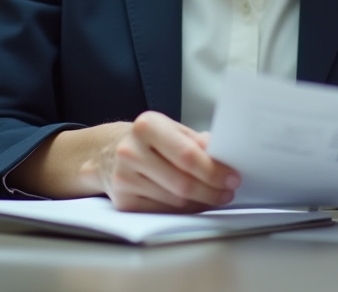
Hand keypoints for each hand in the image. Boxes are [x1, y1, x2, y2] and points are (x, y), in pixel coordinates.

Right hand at [92, 112, 240, 212]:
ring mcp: (124, 178)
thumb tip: (221, 155)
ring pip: (175, 201)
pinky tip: (192, 202)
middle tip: (227, 192)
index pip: (188, 155)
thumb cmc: (146, 140)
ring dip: (200, 202)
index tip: (232, 177)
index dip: (214, 170)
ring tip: (213, 196)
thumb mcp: (170, 129)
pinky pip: (163, 212)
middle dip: (211, 190)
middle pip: (182, 182)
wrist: (105, 152)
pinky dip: (183, 210)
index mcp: (147, 126)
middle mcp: (131, 151)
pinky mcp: (123, 202)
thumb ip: (195, 141)